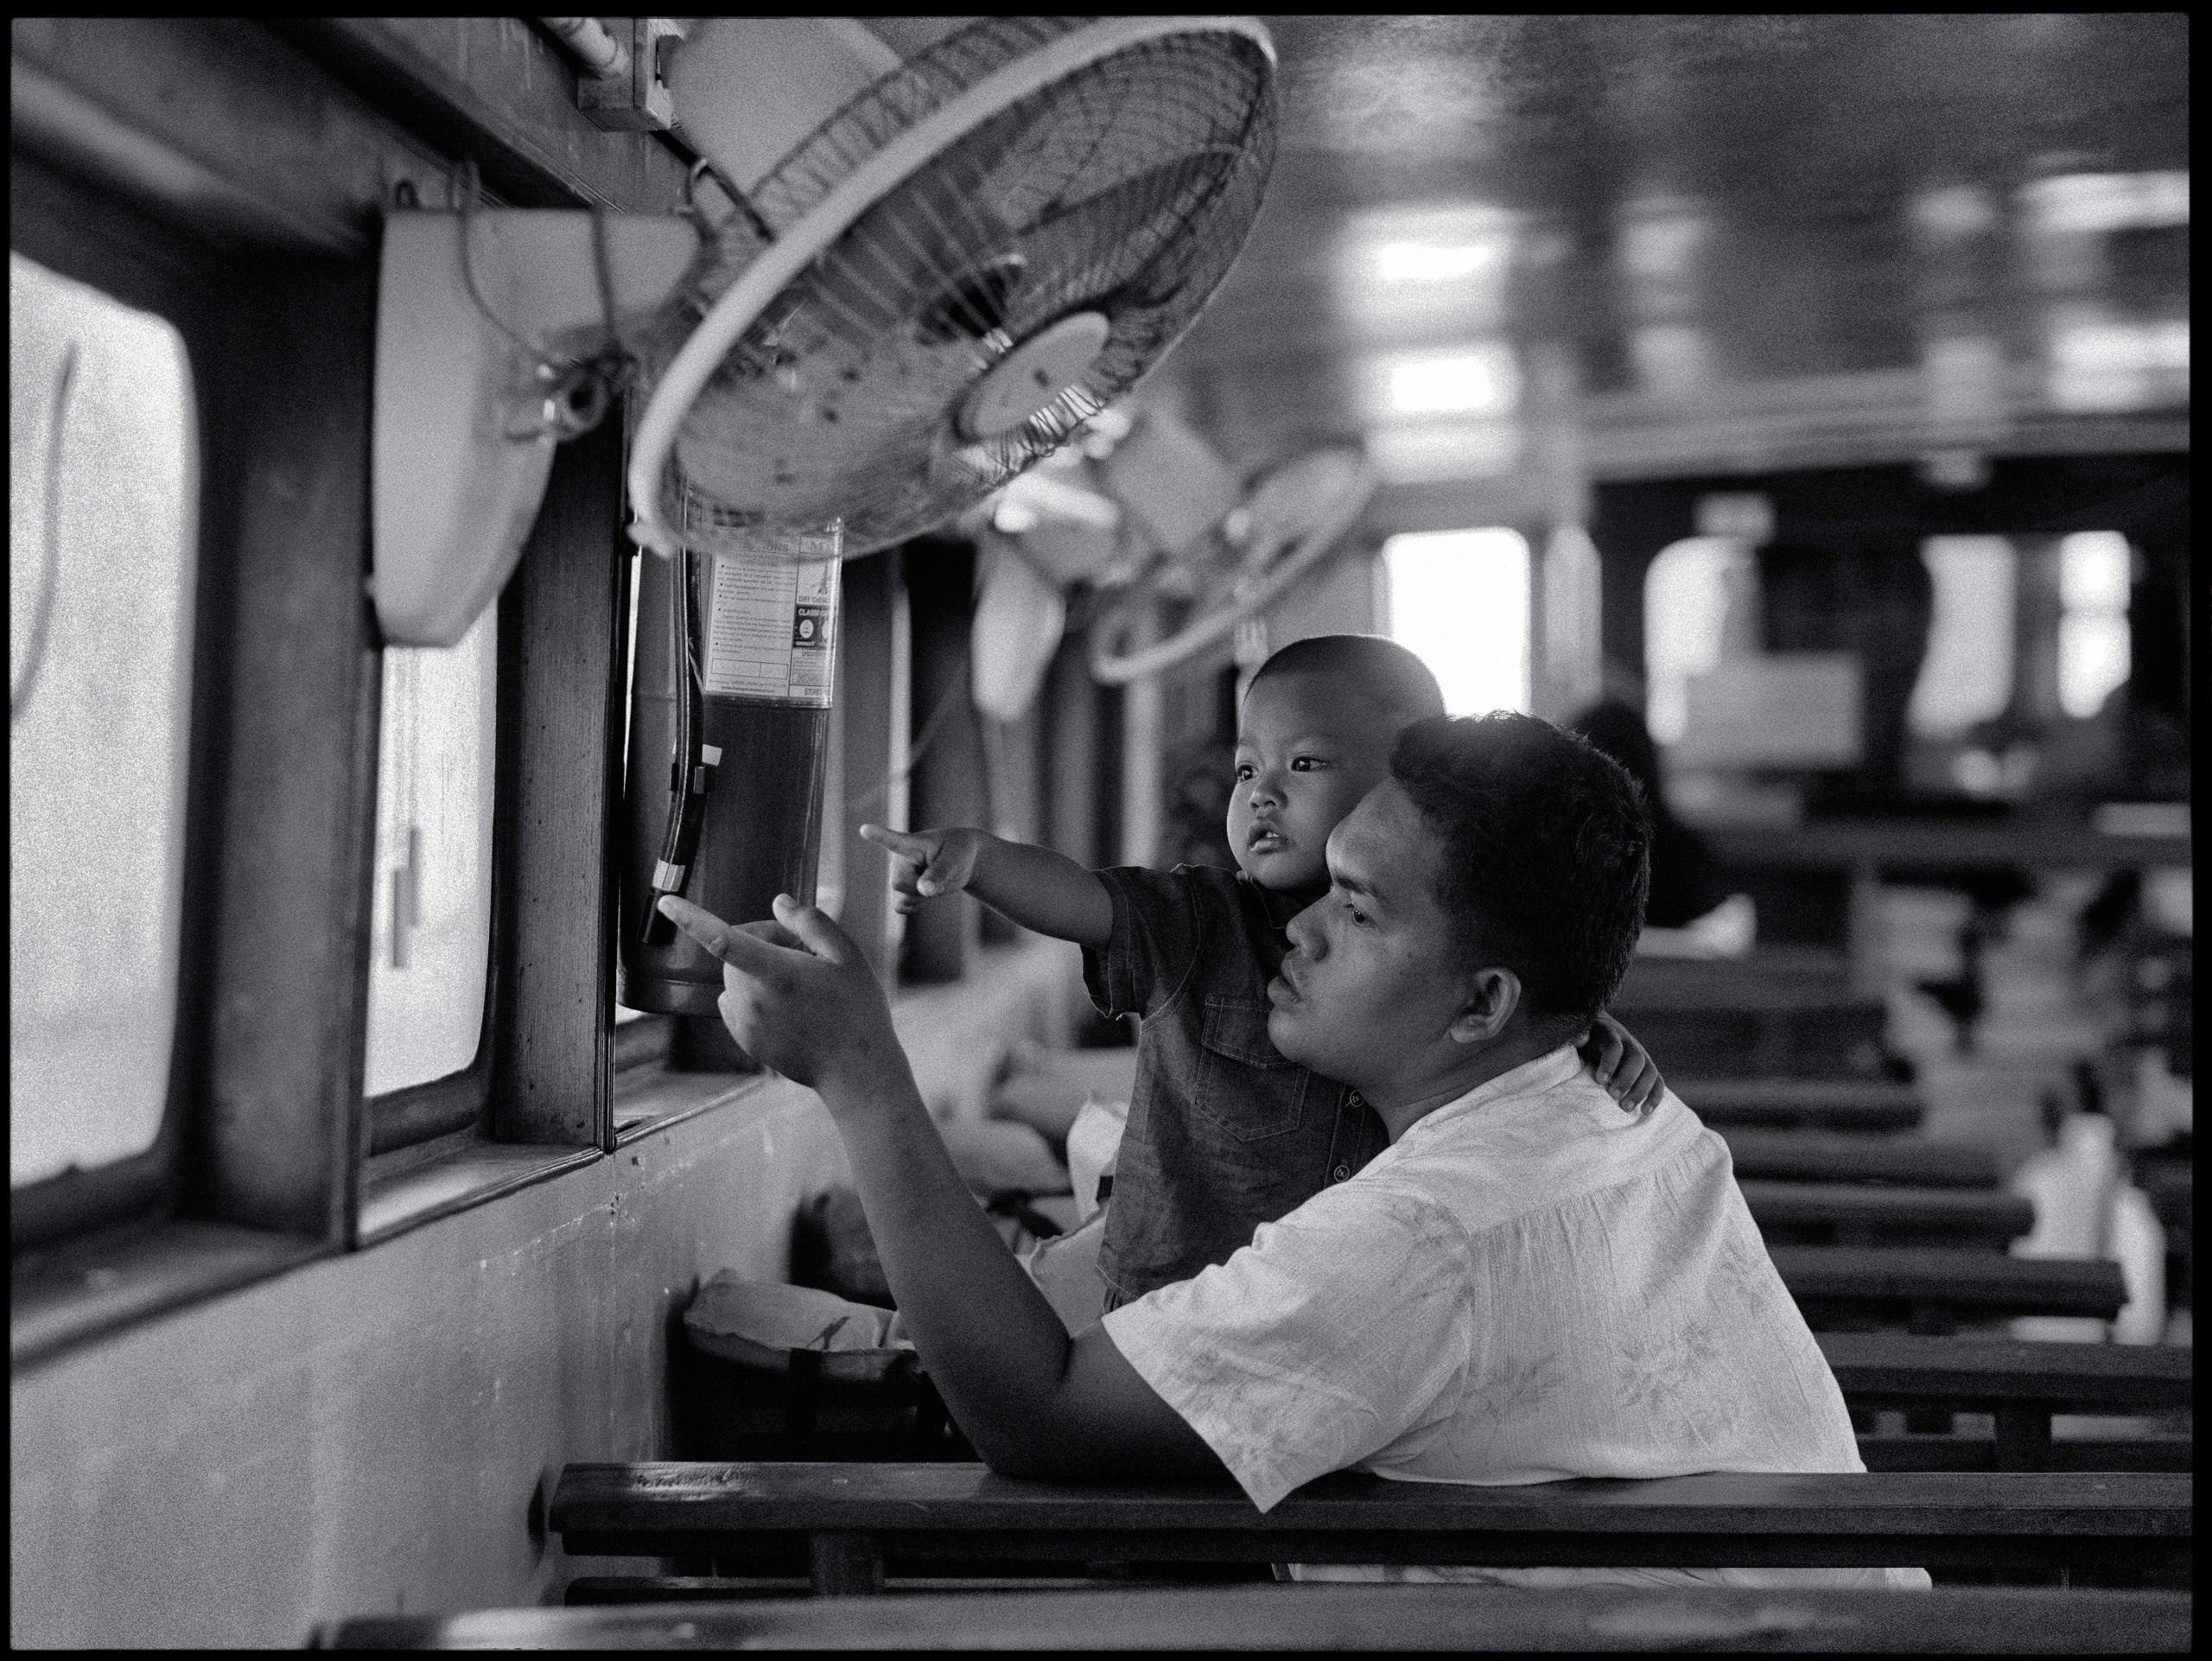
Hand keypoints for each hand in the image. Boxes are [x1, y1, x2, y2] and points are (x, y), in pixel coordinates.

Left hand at [658, 894, 903, 1095]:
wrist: (855, 1070)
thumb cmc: (856, 1009)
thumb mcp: (847, 955)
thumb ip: (810, 922)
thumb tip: (777, 903)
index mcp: (777, 973)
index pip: (722, 939)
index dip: (691, 918)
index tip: (665, 902)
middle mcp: (752, 999)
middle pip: (737, 950)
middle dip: (764, 942)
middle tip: (806, 953)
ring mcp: (745, 1023)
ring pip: (736, 977)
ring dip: (758, 969)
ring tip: (802, 984)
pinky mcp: (745, 1039)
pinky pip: (737, 1003)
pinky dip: (755, 995)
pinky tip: (790, 1006)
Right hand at [859, 824, 985, 914]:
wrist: (962, 863)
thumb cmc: (958, 852)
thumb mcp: (954, 859)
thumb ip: (939, 872)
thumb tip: (923, 890)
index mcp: (911, 844)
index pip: (892, 840)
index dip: (878, 835)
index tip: (865, 829)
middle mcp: (899, 860)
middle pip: (899, 884)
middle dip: (920, 887)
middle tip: (937, 876)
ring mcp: (898, 876)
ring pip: (901, 900)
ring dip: (921, 898)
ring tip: (932, 882)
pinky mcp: (901, 891)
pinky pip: (901, 908)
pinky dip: (916, 906)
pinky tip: (927, 894)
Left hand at [1582, 1010, 1666, 1116]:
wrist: (1599, 1031)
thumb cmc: (1586, 1039)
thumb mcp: (1581, 1035)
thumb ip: (1580, 1037)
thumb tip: (1579, 1039)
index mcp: (1610, 1034)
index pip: (1615, 1046)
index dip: (1610, 1063)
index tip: (1601, 1080)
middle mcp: (1629, 1043)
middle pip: (1636, 1059)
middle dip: (1626, 1079)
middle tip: (1613, 1095)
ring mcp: (1642, 1055)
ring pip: (1650, 1072)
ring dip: (1640, 1091)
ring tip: (1625, 1108)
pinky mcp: (1648, 1068)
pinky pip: (1658, 1082)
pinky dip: (1655, 1097)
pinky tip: (1645, 1111)